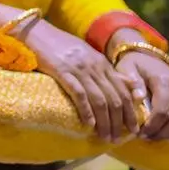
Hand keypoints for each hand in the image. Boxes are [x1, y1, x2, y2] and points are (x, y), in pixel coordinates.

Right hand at [25, 21, 137, 140]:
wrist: (35, 31)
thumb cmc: (59, 44)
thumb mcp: (87, 54)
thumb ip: (106, 70)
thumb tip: (130, 86)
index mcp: (102, 62)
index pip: (124, 91)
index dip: (130, 112)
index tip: (133, 128)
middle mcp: (94, 66)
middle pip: (114, 98)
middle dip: (119, 121)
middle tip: (119, 138)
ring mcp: (79, 68)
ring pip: (99, 99)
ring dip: (104, 121)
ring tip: (105, 136)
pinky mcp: (62, 71)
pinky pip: (79, 94)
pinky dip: (86, 111)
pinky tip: (88, 124)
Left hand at [115, 51, 168, 139]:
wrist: (150, 58)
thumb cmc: (135, 66)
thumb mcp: (127, 68)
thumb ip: (130, 81)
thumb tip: (138, 97)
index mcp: (164, 80)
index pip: (162, 110)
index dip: (152, 126)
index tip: (139, 133)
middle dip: (161, 133)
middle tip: (146, 137)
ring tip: (153, 135)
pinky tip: (166, 133)